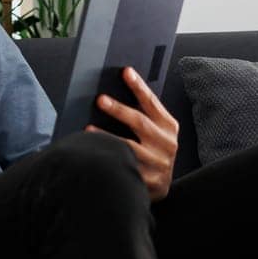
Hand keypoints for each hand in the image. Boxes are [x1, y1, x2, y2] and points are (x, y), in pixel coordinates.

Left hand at [87, 67, 179, 200]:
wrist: (159, 187)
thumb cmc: (150, 151)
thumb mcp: (154, 132)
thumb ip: (142, 115)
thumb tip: (113, 91)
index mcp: (169, 126)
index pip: (151, 102)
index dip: (139, 86)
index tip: (126, 71)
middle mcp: (167, 144)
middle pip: (140, 122)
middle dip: (119, 109)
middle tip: (100, 99)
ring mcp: (158, 164)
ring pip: (129, 147)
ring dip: (106, 137)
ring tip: (88, 129)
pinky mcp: (149, 182)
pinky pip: (124, 167)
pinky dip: (109, 158)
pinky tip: (94, 153)